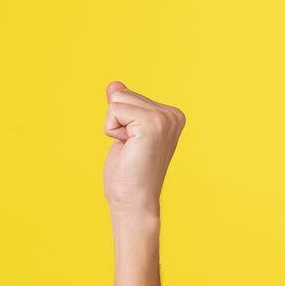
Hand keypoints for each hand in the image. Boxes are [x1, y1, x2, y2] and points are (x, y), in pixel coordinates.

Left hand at [101, 80, 183, 215]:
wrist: (134, 201)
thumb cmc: (128, 173)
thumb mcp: (124, 133)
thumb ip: (123, 108)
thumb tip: (114, 85)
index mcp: (171, 115)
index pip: (128, 96)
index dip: (120, 122)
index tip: (133, 145)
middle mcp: (173, 115)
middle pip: (123, 94)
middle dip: (116, 122)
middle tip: (130, 149)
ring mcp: (164, 119)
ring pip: (117, 100)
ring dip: (114, 127)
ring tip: (129, 149)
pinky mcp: (152, 124)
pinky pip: (114, 110)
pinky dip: (111, 130)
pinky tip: (127, 147)